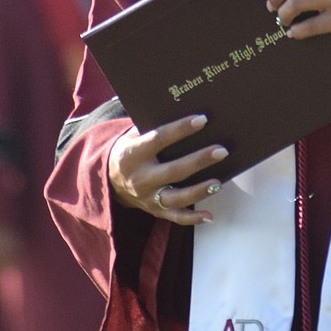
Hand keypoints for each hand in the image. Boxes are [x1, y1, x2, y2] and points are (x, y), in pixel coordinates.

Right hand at [107, 113, 228, 224]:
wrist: (109, 179)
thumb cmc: (130, 149)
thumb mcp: (133, 135)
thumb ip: (153, 126)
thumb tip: (184, 111)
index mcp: (133, 153)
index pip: (159, 139)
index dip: (180, 129)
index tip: (202, 120)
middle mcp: (140, 178)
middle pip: (173, 171)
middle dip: (198, 161)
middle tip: (221, 151)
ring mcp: (147, 197)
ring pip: (175, 198)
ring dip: (199, 191)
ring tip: (219, 183)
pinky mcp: (153, 210)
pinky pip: (174, 217)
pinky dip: (192, 218)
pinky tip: (210, 215)